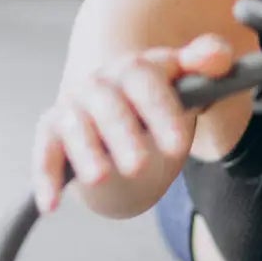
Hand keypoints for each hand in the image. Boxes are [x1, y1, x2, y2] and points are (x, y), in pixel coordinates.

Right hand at [31, 35, 236, 213]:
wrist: (122, 112)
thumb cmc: (162, 103)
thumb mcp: (191, 85)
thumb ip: (208, 65)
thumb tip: (216, 55)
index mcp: (136, 68)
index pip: (146, 82)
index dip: (161, 112)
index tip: (177, 147)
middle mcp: (100, 83)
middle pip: (108, 104)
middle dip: (122, 135)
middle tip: (138, 167)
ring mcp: (73, 106)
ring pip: (74, 126)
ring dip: (85, 152)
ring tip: (99, 179)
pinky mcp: (52, 132)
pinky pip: (44, 152)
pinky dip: (45, 177)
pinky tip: (51, 206)